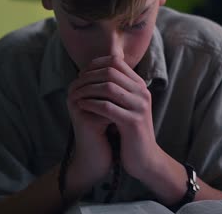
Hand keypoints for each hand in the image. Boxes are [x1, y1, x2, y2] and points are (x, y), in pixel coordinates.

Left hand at [70, 55, 159, 179]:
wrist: (146, 158)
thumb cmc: (131, 132)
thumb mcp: (128, 106)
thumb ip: (118, 90)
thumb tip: (98, 72)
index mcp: (140, 86)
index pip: (117, 62)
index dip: (96, 64)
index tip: (83, 73)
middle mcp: (142, 93)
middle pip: (111, 72)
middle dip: (89, 76)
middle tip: (76, 83)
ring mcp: (139, 107)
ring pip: (108, 88)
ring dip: (87, 90)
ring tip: (75, 95)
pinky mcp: (132, 122)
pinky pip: (107, 107)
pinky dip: (91, 104)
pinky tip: (81, 106)